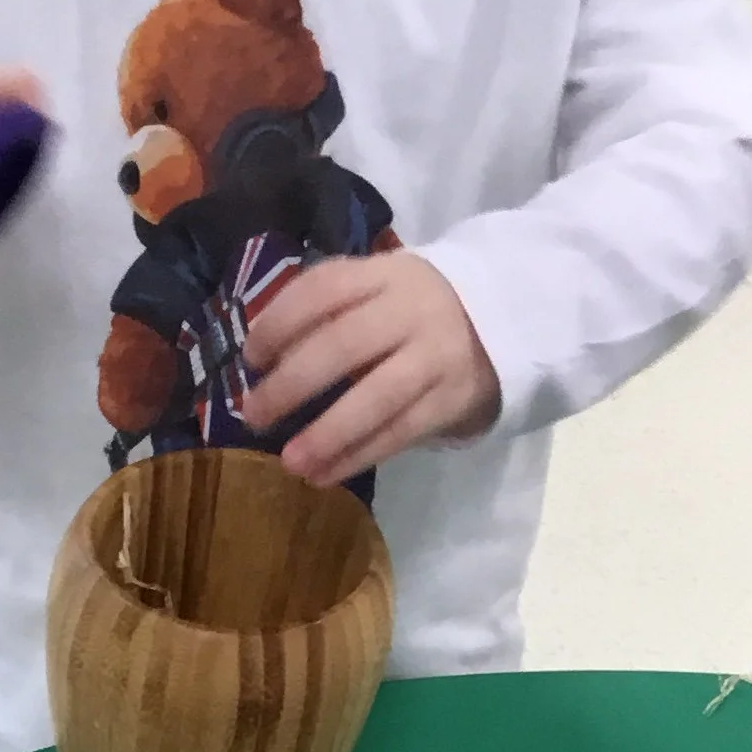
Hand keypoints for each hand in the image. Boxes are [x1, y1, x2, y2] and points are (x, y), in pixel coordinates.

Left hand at [240, 251, 501, 489]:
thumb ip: (329, 312)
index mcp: (384, 275)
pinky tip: (322, 475)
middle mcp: (411, 311)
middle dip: (292, 384)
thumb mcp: (377, 289)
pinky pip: (398, 433)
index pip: (325, 289)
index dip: (281, 322)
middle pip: (345, 345)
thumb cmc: (412, 311)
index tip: (250, 357)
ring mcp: (434, 357)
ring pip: (376, 397)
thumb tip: (263, 363)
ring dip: (327, 433)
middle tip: (253, 416)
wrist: (501, 322)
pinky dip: (356, 457)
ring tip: (289, 461)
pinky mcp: (450, 400)